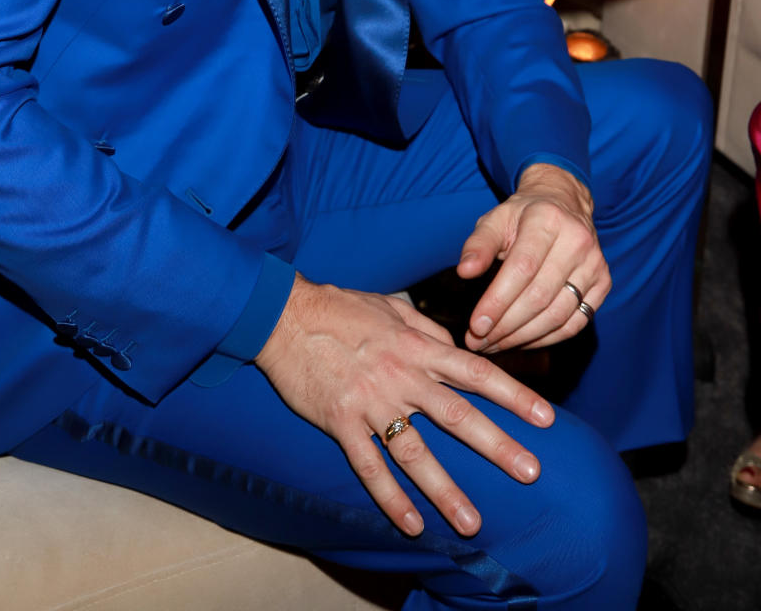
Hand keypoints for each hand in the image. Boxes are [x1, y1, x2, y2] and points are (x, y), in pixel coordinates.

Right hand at [255, 273, 553, 537]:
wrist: (286, 315)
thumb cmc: (342, 308)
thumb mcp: (392, 308)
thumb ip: (428, 330)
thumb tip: (459, 347)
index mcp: (417, 347)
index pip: (475, 372)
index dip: (513, 394)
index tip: (546, 418)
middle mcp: (401, 376)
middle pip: (457, 415)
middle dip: (497, 445)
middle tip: (531, 473)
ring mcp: (370, 401)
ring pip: (415, 451)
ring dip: (445, 489)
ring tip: (473, 521)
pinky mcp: (341, 421)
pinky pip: (369, 466)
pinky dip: (390, 497)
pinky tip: (411, 524)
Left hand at [458, 163, 610, 354]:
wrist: (564, 205)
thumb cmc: (523, 216)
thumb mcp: (495, 220)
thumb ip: (478, 244)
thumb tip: (465, 271)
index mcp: (547, 220)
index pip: (522, 269)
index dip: (497, 301)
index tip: (476, 325)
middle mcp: (577, 241)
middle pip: (540, 296)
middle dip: (506, 325)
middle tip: (479, 341)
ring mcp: (595, 264)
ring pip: (558, 315)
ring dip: (523, 337)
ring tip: (495, 344)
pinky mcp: (604, 283)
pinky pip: (576, 323)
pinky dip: (547, 339)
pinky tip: (522, 341)